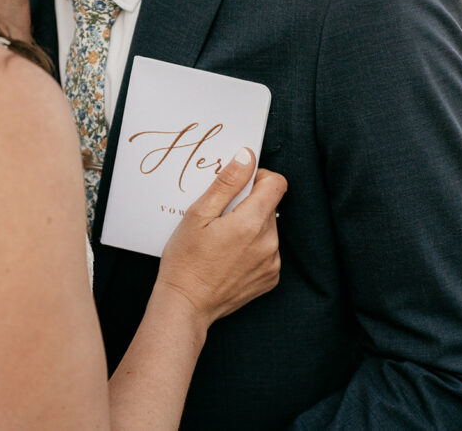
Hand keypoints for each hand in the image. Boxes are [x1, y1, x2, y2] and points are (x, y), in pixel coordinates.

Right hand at [156, 148, 285, 327]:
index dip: (258, 178)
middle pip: (270, 206)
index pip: (276, 183)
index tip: (239, 187)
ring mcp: (272, 263)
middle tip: (220, 219)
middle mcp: (269, 242)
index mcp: (252, 222)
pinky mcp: (271, 278)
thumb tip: (247, 157)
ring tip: (222, 241)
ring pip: (268, 228)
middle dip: (248, 205)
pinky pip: (268, 251)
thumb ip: (227, 183)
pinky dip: (253, 248)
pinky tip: (230, 257)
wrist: (186, 305)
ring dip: (251, 227)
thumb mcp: (198, 214)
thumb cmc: (185, 259)